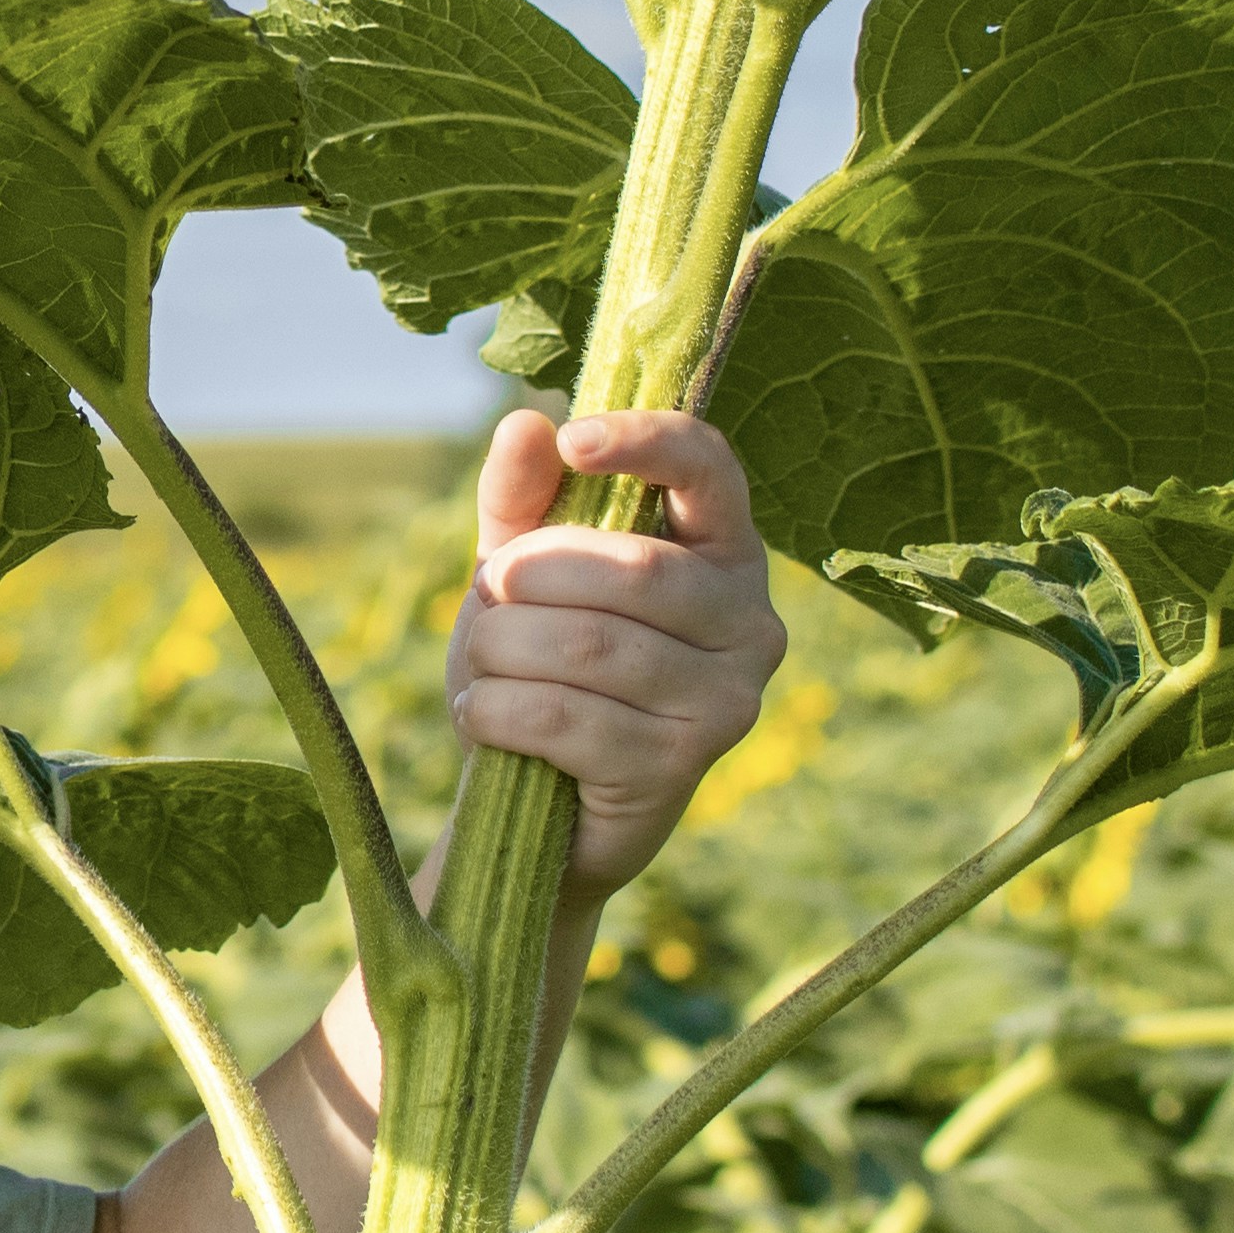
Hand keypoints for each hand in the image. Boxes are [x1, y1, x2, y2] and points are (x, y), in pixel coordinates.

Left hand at [442, 407, 786, 897]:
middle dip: (527, 579)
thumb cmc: (540, 668)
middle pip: (631, 569)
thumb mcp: (521, 576)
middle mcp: (751, 622)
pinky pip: (565, 716)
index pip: (709, 469)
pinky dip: (496, 710)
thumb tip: (527, 424)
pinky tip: (482, 717)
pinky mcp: (683, 766)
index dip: (645, 443)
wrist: (536, 808)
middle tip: (485, 601)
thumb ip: (522, 501)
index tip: (575, 443)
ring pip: (588, 645)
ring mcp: (728, 700)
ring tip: (482, 666)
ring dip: (500, 649)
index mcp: (724, 551)